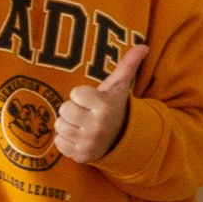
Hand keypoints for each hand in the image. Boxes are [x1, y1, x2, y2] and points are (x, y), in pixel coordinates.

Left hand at [55, 41, 144, 164]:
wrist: (120, 138)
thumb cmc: (112, 106)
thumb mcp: (119, 86)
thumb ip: (128, 64)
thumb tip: (143, 46)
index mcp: (105, 107)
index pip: (75, 93)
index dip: (81, 95)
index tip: (91, 100)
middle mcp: (97, 126)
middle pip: (64, 109)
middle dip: (72, 109)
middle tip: (85, 112)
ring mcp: (88, 143)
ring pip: (59, 126)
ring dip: (67, 124)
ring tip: (81, 124)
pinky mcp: (80, 156)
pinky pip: (58, 143)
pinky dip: (65, 139)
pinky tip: (78, 137)